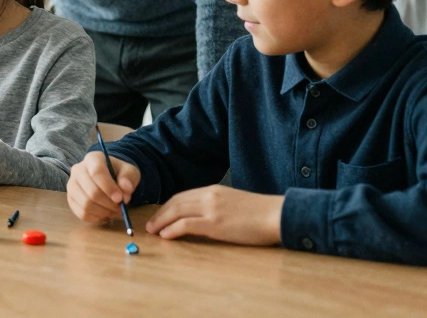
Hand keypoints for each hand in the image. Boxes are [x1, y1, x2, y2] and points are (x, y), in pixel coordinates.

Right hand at [67, 151, 139, 222]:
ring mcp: (72, 185)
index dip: (108, 187)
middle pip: (91, 191)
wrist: (108, 176)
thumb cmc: (119, 173)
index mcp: (93, 158)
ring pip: (85, 204)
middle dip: (108, 204)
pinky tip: (105, 215)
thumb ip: (129, 178)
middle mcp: (78, 170)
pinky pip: (81, 213)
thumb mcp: (129, 171)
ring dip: (103, 212)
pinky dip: (96, 218)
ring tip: (114, 212)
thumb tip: (126, 189)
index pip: (96, 172)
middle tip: (121, 209)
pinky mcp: (71, 199)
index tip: (120, 199)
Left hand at [146, 185, 283, 244]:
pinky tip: (166, 236)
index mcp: (213, 190)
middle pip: (175, 203)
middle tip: (150, 225)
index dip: (168, 206)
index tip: (160, 216)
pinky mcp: (215, 223)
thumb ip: (216, 206)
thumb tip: (202, 217)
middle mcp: (208, 196)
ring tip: (153, 231)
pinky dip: (173, 229)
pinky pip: (186, 224)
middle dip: (160, 214)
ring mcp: (211, 209)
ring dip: (161, 222)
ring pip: (177, 212)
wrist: (276, 215)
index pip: (182, 196)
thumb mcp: (233, 203)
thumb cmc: (259, 213)